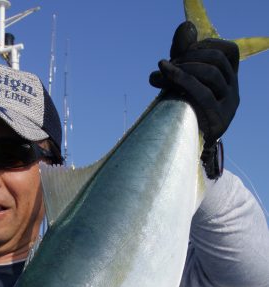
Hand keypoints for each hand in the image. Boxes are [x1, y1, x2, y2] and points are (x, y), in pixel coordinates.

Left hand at [149, 21, 239, 147]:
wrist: (182, 151)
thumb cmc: (180, 114)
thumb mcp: (180, 82)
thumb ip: (182, 57)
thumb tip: (185, 27)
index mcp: (229, 81)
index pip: (229, 51)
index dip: (206, 45)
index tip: (181, 52)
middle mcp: (234, 92)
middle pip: (218, 61)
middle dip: (189, 57)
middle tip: (166, 64)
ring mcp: (228, 107)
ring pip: (212, 75)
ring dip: (184, 68)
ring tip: (163, 71)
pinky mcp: (219, 121)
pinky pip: (202, 94)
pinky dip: (181, 81)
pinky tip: (162, 76)